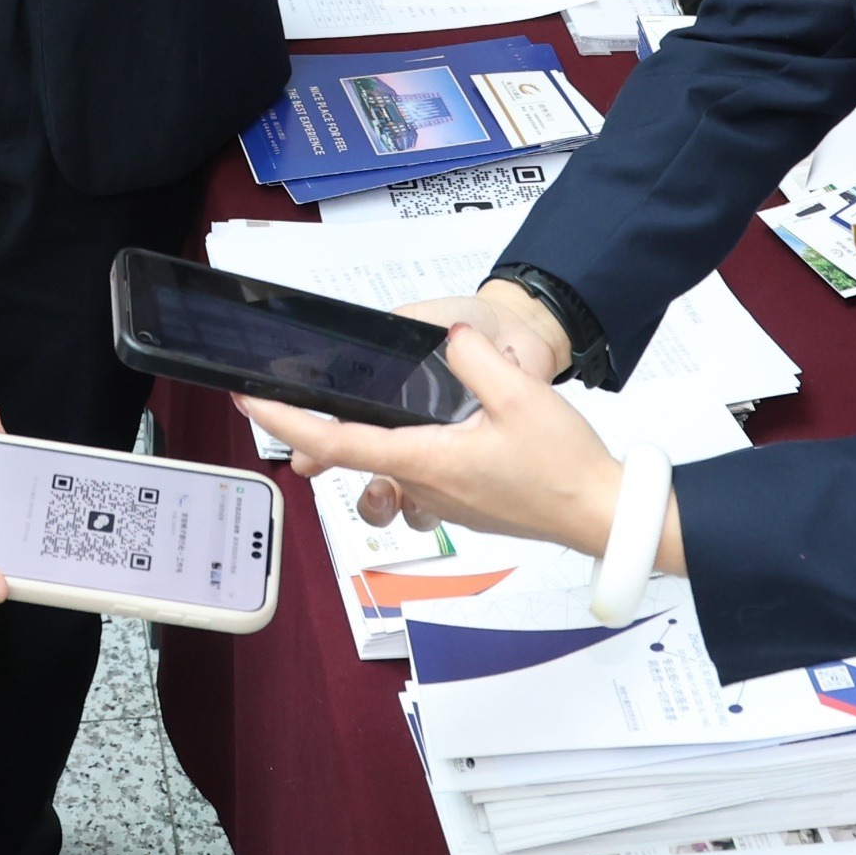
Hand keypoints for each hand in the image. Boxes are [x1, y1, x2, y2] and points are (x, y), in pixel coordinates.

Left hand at [244, 327, 640, 560]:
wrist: (602, 513)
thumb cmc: (564, 468)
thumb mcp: (522, 395)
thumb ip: (475, 360)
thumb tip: (449, 341)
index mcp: (427, 460)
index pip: (338, 443)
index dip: (288, 422)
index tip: (253, 400)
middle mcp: (424, 486)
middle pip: (351, 457)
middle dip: (314, 431)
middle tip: (286, 395)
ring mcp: (440, 500)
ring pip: (380, 471)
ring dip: (360, 447)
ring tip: (350, 415)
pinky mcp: (459, 502)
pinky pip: (412, 479)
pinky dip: (400, 455)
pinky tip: (426, 430)